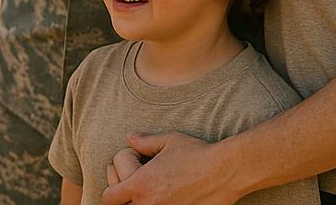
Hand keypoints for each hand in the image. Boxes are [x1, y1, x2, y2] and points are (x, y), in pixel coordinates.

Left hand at [101, 132, 238, 204]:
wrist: (225, 171)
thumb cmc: (196, 153)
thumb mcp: (167, 141)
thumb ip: (145, 141)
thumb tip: (129, 138)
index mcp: (141, 185)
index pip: (110, 198)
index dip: (111, 190)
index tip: (120, 181)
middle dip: (123, 201)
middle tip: (134, 188)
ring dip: (140, 204)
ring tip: (151, 194)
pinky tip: (168, 199)